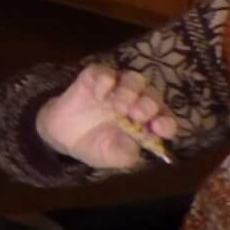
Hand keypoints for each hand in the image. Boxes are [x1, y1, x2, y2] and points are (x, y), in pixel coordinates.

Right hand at [35, 63, 177, 170]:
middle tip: (137, 114)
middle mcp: (136, 101)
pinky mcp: (96, 77)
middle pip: (152, 94)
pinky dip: (105, 81)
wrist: (62, 136)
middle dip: (148, 104)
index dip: (167, 122)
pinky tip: (98, 96)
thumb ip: (125, 155)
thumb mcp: (110, 157)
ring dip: (130, 91)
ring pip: (134, 78)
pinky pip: (105, 72)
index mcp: (146, 123)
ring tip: (118, 106)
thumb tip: (136, 148)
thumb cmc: (94, 146)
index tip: (159, 128)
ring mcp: (117, 87)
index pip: (165, 118)